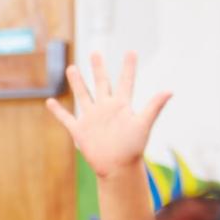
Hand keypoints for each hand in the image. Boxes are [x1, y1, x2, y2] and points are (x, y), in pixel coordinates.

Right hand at [46, 51, 170, 179]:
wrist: (117, 167)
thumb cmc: (133, 148)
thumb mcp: (143, 125)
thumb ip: (154, 107)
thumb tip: (170, 90)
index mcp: (122, 105)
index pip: (125, 81)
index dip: (128, 67)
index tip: (131, 52)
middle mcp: (106, 108)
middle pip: (101, 83)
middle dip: (98, 68)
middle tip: (95, 52)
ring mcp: (92, 118)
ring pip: (83, 95)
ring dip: (77, 83)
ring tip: (71, 68)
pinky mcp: (79, 130)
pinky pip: (66, 118)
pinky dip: (57, 111)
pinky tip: (50, 102)